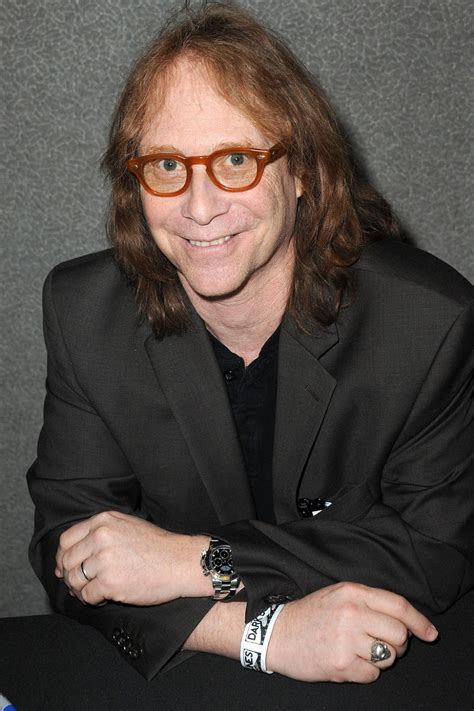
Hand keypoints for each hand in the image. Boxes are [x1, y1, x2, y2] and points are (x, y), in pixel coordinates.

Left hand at [55, 511, 210, 605]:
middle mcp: (101, 537)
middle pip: (67, 561)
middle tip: (82, 584)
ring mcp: (105, 560)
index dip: (63, 557)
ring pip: (74, 580)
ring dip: (80, 590)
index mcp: (103, 521)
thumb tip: (65, 558)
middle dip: (70, 576)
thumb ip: (98, 534)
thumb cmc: (156, 546)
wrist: (180, 562)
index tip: (68, 567)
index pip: (66, 540)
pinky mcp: (111, 583)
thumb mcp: (127, 525)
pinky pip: (87, 596)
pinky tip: (105, 597)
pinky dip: (93, 600)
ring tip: (95, 591)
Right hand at [266, 582, 437, 682]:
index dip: (419, 621)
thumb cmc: (311, 614)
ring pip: (388, 656)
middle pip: (399, 633)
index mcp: (353, 592)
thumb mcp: (338, 595)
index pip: (398, 605)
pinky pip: (373, 674)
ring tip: (361, 652)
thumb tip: (405, 620)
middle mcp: (351, 613)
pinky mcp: (340, 664)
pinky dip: (365, 672)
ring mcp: (346, 639)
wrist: (277, 633)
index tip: (430, 633)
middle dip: (398, 643)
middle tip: (383, 644)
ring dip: (381, 658)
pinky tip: (349, 662)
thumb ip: (369, 601)